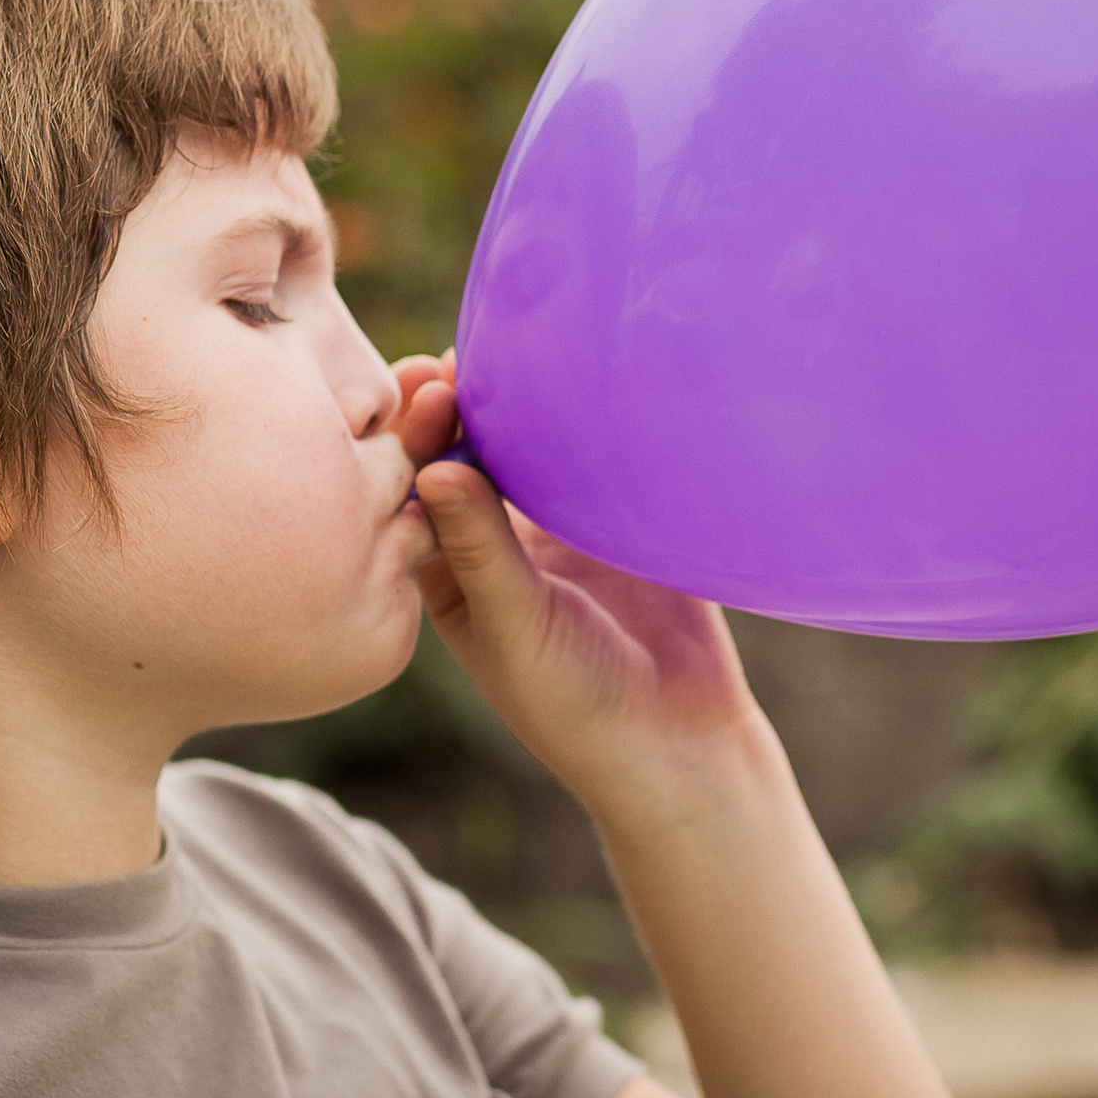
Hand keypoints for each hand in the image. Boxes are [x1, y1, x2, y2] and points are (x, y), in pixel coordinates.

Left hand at [394, 353, 776, 831]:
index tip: (422, 387)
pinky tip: (585, 377)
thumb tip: (431, 469)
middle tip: (454, 359)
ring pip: (525, 448)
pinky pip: (595, 458)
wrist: (684, 744)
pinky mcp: (618, 518)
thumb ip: (481, 550)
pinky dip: (584, 420)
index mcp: (448, 572)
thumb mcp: (517, 628)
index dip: (413, 436)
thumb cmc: (577, 704)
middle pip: (464, 454)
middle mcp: (494, 542)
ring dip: (515, 404)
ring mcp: (557, 525)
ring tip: (511, 353)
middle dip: (455, 406)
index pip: (415, 488)